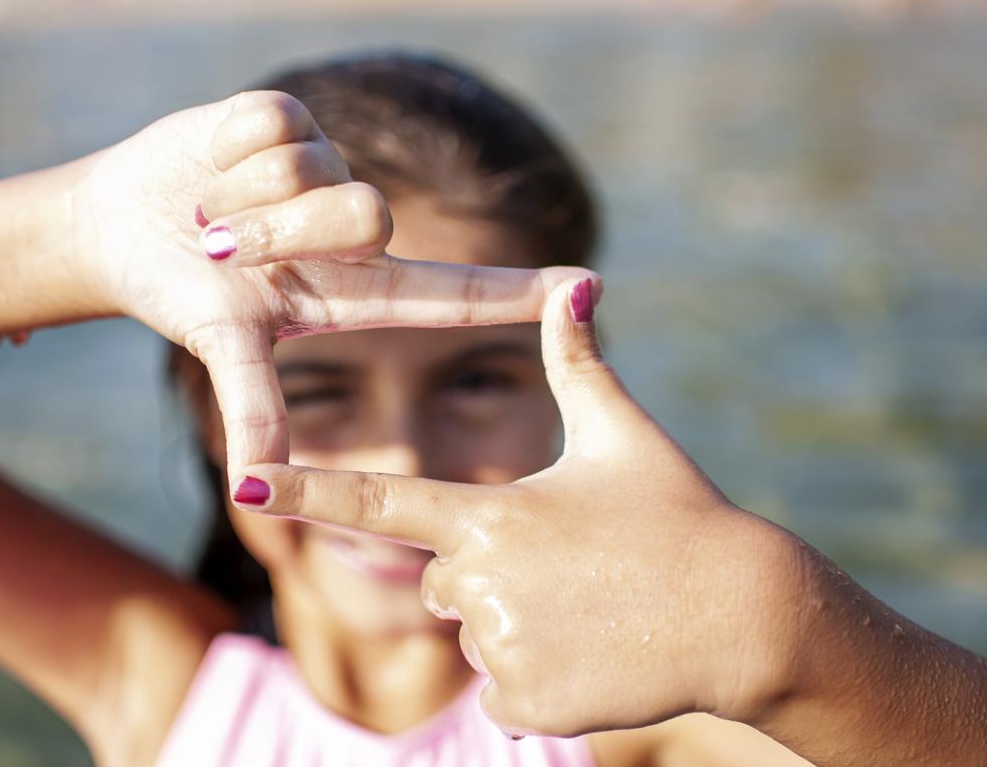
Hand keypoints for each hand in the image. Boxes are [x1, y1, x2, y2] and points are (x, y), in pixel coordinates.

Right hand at [70, 91, 595, 479]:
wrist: (123, 230)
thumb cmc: (189, 295)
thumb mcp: (226, 346)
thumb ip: (252, 405)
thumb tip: (252, 487)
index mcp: (357, 287)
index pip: (455, 293)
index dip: (519, 293)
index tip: (589, 288)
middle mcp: (356, 224)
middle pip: (367, 213)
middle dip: (280, 232)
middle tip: (223, 246)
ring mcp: (325, 166)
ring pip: (309, 167)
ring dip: (238, 199)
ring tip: (207, 213)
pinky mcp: (287, 114)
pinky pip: (271, 122)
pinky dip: (222, 150)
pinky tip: (210, 165)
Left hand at [234, 277, 807, 737]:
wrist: (743, 617)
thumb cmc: (681, 516)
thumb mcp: (623, 434)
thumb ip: (580, 363)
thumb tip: (577, 284)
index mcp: (491, 515)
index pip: (378, 506)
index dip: (305, 493)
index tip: (243, 485)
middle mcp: (480, 583)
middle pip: (442, 581)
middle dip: (485, 573)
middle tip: (566, 566)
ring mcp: (500, 647)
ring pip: (475, 634)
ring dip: (517, 624)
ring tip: (591, 608)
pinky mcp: (525, 702)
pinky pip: (501, 690)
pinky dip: (537, 676)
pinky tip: (592, 653)